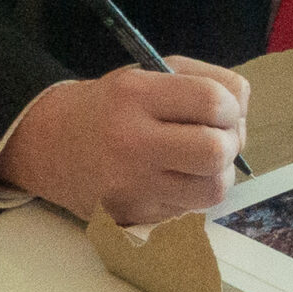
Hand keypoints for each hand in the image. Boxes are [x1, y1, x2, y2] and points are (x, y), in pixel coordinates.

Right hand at [0, 56, 248, 226]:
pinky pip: (189, 210)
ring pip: (212, 190)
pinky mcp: (131, 218)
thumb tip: (242, 114)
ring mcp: (130, 186)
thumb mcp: (150, 73)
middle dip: (231, 143)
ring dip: (217, 174)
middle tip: (218, 138)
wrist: (50, 144)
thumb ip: (203, 81)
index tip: (221, 110)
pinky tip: (173, 178)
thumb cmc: (112, 105)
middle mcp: (131, 142)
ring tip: (200, 162)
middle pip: (217, 152)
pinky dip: (191, 193)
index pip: (213, 101)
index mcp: (135, 95)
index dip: (232, 108)